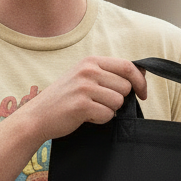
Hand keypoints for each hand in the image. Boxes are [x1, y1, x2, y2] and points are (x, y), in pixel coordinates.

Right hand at [25, 57, 146, 140]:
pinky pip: (107, 115)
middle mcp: (88, 71)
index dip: (140, 81)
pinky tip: (86, 116)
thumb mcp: (84, 77)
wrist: (37, 116)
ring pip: (118, 102)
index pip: (127, 66)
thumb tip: (141, 74)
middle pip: (125, 87)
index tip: (142, 93)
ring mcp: (84, 87)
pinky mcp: (82, 105)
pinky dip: (100, 119)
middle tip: (101, 103)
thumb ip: (109, 74)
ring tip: (91, 109)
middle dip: (119, 99)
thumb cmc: (64, 98)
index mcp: (90, 61)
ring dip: (109, 110)